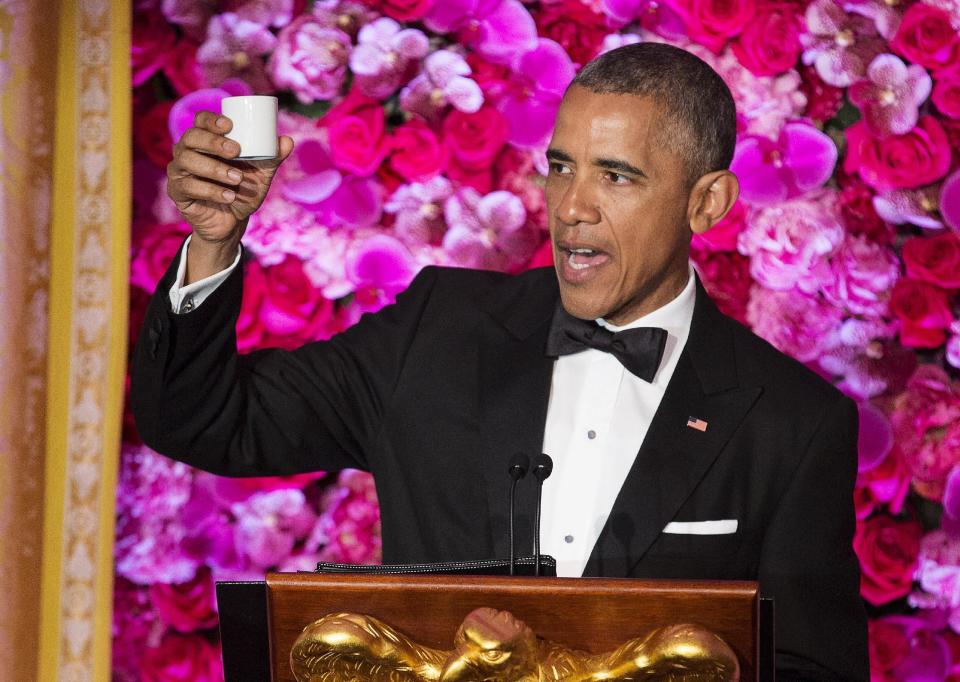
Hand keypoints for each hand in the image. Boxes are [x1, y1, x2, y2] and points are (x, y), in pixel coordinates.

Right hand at [167, 111, 293, 278]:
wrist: (233, 222)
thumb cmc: (243, 190)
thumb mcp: (261, 174)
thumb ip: (273, 158)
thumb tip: (288, 141)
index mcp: (205, 140)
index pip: (201, 120)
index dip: (211, 120)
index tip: (230, 126)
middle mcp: (187, 151)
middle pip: (191, 137)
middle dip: (213, 142)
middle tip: (236, 151)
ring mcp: (179, 171)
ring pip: (188, 161)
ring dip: (215, 168)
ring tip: (237, 179)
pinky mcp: (177, 191)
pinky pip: (188, 186)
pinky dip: (212, 191)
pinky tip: (229, 196)